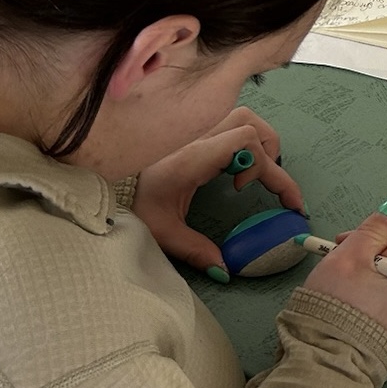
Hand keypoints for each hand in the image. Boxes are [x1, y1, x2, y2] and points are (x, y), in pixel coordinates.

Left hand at [132, 107, 304, 276]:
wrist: (106, 184)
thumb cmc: (134, 202)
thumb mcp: (163, 232)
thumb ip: (196, 250)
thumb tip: (225, 269)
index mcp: (195, 156)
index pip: (247, 142)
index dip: (272, 170)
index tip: (280, 200)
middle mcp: (198, 136)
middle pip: (252, 124)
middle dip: (269, 155)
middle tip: (261, 188)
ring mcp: (196, 132)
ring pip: (244, 118)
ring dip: (259, 144)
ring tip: (250, 176)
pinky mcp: (194, 135)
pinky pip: (230, 125)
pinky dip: (244, 142)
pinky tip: (233, 169)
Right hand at [304, 202, 386, 338]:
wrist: (326, 355)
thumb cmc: (336, 308)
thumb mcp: (350, 256)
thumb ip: (373, 229)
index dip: (371, 230)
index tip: (346, 242)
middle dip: (365, 250)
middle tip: (339, 260)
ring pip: (386, 269)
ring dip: (362, 267)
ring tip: (341, 280)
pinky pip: (383, 289)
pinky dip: (365, 285)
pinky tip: (347, 294)